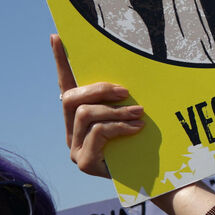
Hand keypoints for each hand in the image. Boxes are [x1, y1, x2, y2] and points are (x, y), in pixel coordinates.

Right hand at [53, 34, 142, 177]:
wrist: (158, 178)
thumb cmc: (146, 141)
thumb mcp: (133, 114)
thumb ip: (122, 98)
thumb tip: (127, 75)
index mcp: (81, 117)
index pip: (67, 86)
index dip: (61, 61)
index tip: (57, 36)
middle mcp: (72, 131)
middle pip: (72, 98)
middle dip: (100, 90)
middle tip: (127, 92)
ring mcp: (76, 148)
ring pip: (86, 115)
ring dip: (116, 111)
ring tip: (139, 113)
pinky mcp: (84, 162)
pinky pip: (97, 134)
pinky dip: (119, 128)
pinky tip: (136, 129)